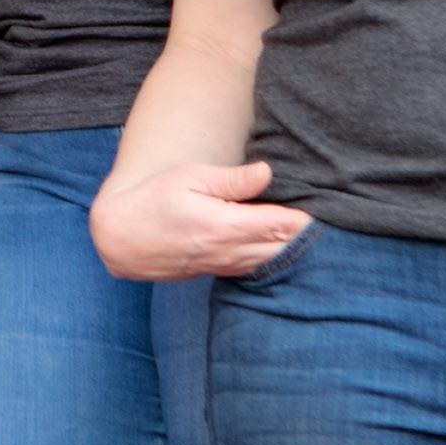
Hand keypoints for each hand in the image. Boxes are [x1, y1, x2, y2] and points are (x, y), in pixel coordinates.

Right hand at [89, 161, 312, 281]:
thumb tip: (267, 173)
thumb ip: (231, 180)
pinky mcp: (216, 271)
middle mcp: (228, 250)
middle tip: (324, 214)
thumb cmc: (151, 201)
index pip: (280, 225)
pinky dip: (271, 257)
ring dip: (289, 247)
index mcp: (224, 225)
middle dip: (302, 234)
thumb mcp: (188, 178)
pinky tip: (278, 244)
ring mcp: (222, 264)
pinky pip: (254, 267)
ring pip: (271, 261)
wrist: (121, 238)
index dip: (304, 217)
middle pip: (282, 247)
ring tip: (306, 229)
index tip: (321, 204)